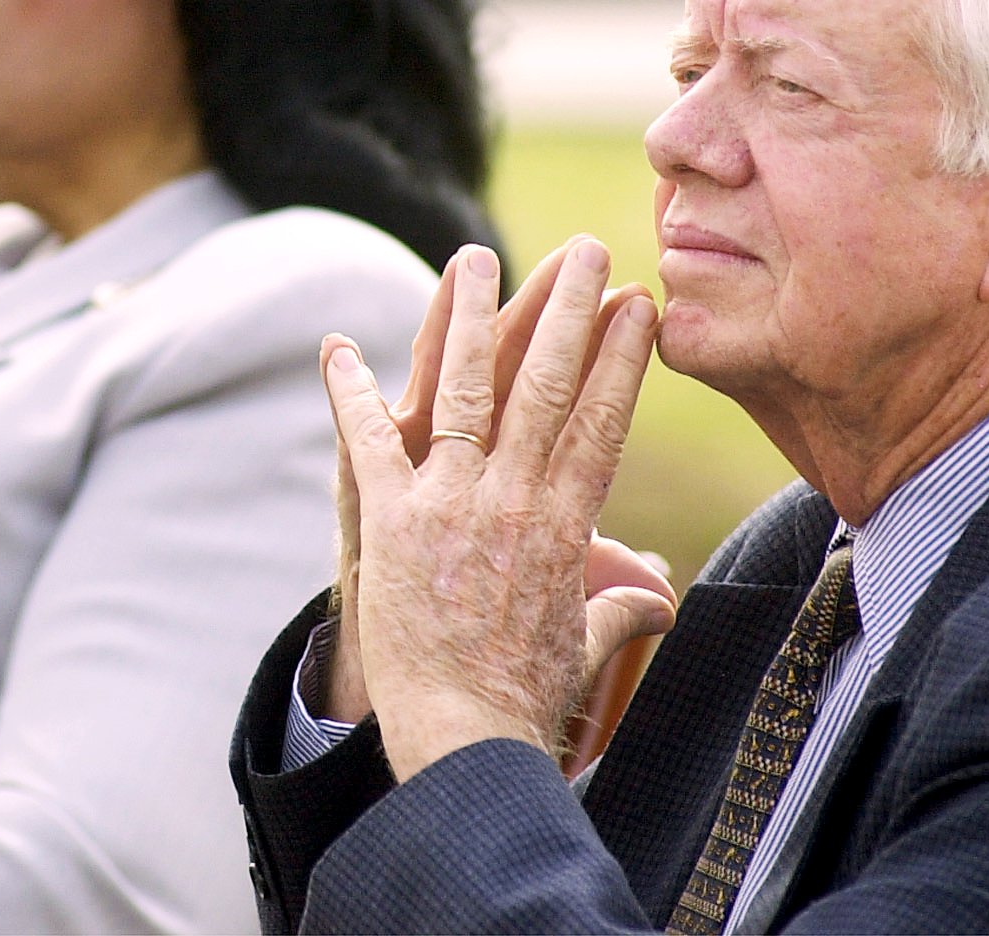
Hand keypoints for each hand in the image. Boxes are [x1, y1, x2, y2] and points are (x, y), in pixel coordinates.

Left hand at [323, 240, 673, 778]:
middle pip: (547, 385)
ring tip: (475, 258)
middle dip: (568, 310)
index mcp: (565, 524)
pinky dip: (347, 391)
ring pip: (464, 389)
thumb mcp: (581, 645)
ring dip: (470, 317)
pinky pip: (366, 440)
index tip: (638, 305)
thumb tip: (654, 597)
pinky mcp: (391, 520)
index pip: (602, 420)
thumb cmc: (527, 700)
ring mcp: (451, 503)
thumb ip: (617, 610)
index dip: (622, 358)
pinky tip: (334, 346)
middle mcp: (514, 499)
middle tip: (587, 250)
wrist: (465, 738)